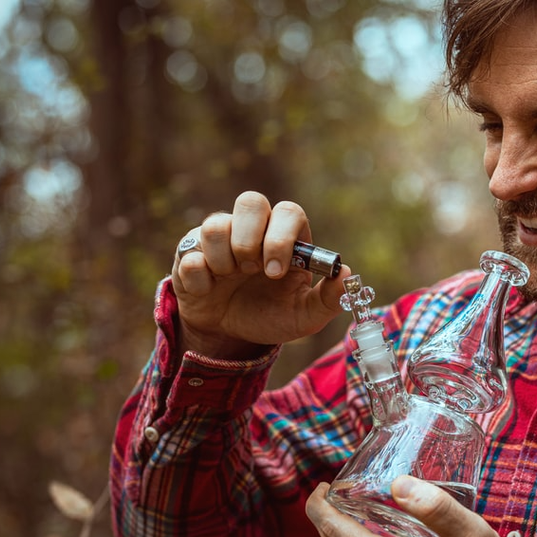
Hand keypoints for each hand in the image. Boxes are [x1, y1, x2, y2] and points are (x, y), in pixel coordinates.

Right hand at [172, 191, 350, 357]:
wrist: (229, 335)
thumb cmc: (270, 315)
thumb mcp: (304, 316)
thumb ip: (328, 299)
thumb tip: (347, 275)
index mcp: (285, 237)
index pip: (288, 212)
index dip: (281, 237)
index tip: (275, 272)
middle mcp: (252, 229)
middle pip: (250, 200)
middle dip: (250, 239)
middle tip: (251, 270)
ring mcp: (220, 238)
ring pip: (215, 224)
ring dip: (223, 260)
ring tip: (230, 280)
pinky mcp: (189, 252)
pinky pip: (189, 255)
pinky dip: (200, 279)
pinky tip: (209, 290)